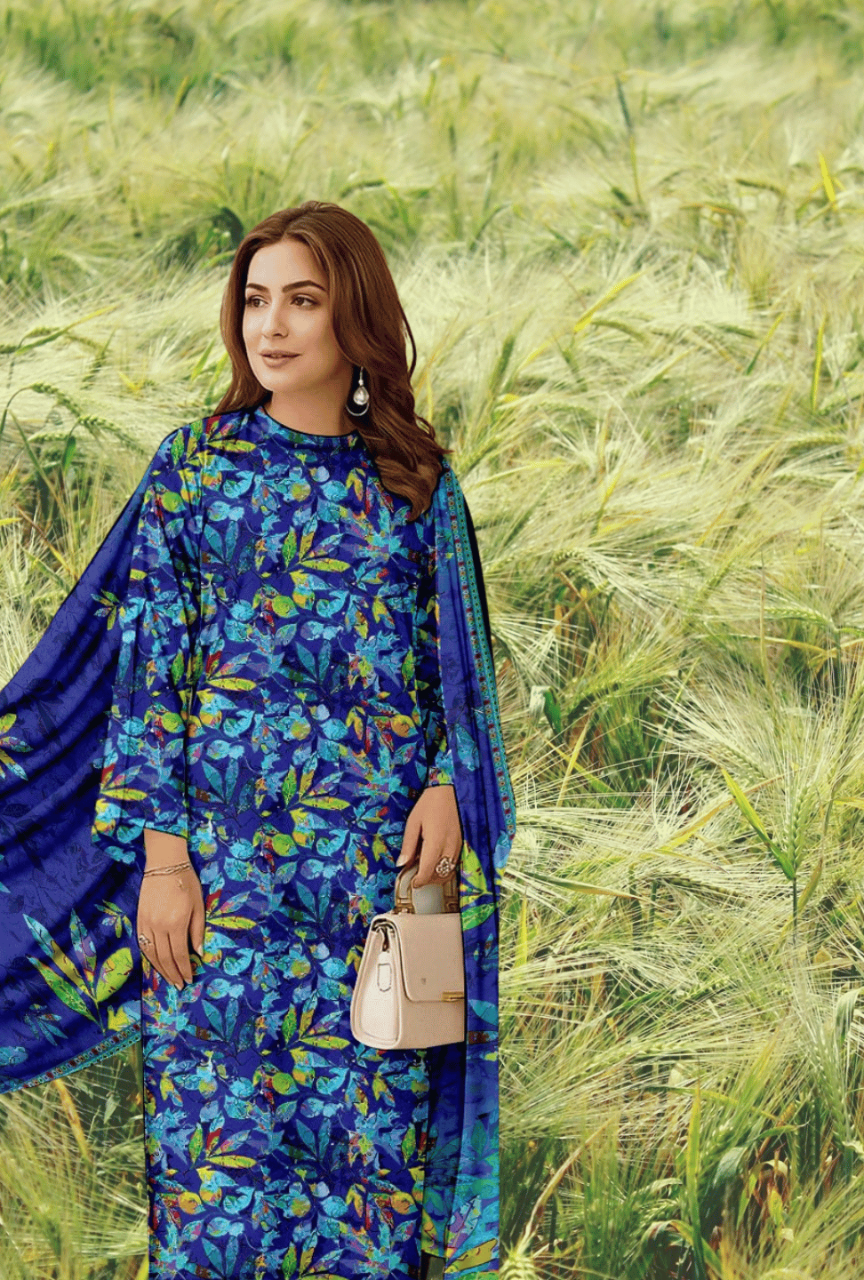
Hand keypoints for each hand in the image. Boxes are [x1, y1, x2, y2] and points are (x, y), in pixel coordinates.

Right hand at [137, 837, 205, 990]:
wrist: (164, 864)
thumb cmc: (186, 882)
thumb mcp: (198, 905)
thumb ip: (197, 931)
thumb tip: (198, 953)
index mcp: (175, 923)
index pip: (178, 954)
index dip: (183, 969)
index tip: (189, 979)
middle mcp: (158, 926)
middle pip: (164, 958)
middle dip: (172, 973)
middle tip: (179, 985)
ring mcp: (146, 922)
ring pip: (150, 953)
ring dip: (159, 969)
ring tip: (168, 979)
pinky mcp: (139, 918)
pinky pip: (142, 943)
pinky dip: (148, 956)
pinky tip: (155, 963)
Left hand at [396, 784, 462, 886]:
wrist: (450, 790)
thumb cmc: (430, 803)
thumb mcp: (413, 822)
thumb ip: (408, 845)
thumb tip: (401, 864)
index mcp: (435, 843)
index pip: (427, 872)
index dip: (419, 881)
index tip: (412, 883)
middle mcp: (449, 848)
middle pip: (439, 876)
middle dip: (427, 880)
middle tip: (416, 875)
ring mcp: (458, 847)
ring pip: (449, 872)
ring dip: (436, 876)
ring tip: (425, 868)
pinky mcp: (462, 844)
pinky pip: (454, 864)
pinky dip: (445, 869)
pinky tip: (435, 861)